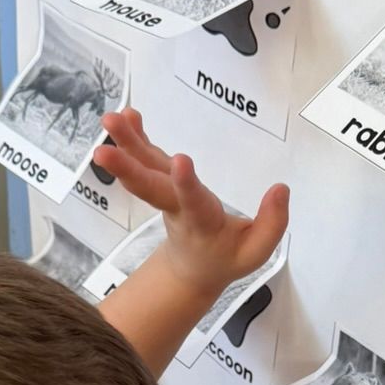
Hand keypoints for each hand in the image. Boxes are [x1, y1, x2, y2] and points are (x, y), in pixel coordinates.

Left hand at [96, 109, 287, 298]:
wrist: (191, 269)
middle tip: (103, 149)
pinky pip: (146, 157)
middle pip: (150, 186)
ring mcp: (165, 193)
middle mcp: (175, 206)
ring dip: (124, 144)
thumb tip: (281, 190)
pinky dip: (135, 136)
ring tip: (109, 118)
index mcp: (200, 223)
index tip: (181, 161)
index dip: (186, 183)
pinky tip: (126, 114)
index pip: (192, 202)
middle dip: (127, 167)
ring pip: (142, 168)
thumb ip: (272, 224)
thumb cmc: (225, 257)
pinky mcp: (162, 181)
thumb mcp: (256, 251)